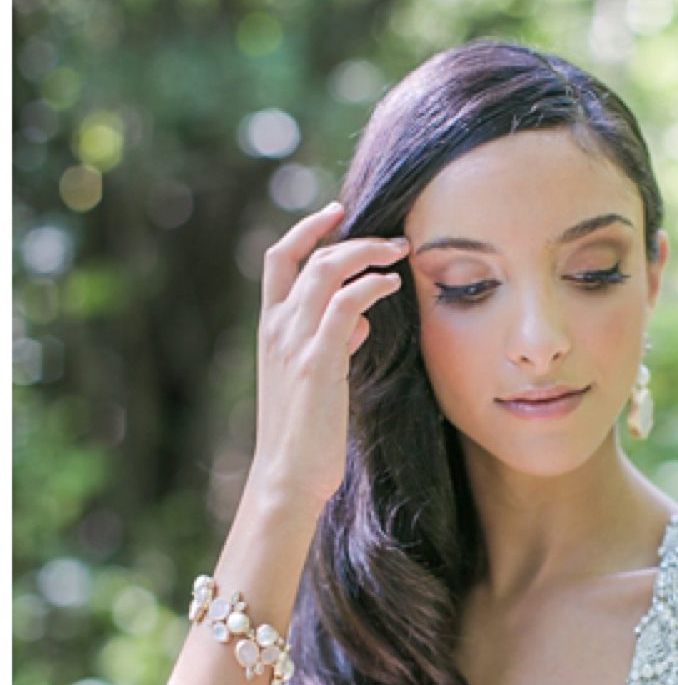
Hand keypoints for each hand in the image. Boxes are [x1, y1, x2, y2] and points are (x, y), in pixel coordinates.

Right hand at [247, 201, 408, 509]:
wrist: (288, 474)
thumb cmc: (306, 429)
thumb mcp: (318, 377)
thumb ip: (334, 342)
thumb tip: (360, 320)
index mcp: (271, 327)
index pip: (280, 259)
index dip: (307, 229)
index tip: (338, 211)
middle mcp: (276, 327)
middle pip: (307, 257)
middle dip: (351, 237)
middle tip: (394, 238)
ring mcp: (293, 342)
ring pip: (325, 272)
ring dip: (366, 254)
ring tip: (400, 253)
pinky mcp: (316, 362)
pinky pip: (343, 306)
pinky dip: (368, 286)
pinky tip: (392, 286)